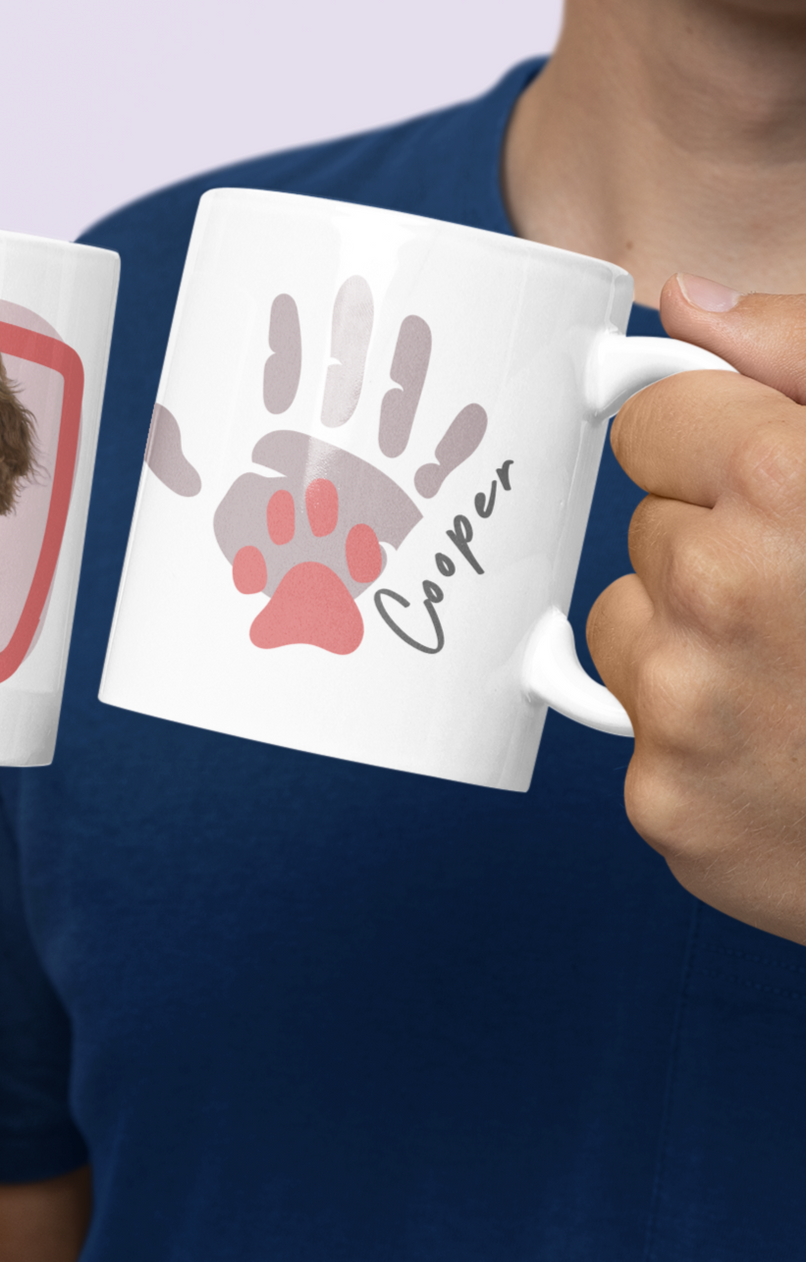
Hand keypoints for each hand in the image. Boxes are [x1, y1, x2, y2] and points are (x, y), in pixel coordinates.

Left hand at [587, 276, 805, 943]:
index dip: (712, 445)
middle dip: (716, 545)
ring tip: (801, 668)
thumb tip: (689, 305)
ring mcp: (685, 706)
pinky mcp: (666, 801)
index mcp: (786, 482)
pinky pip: (634, 724)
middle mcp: (722, 590)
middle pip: (646, 526)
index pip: (650, 423)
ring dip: (693, 636)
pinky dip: (695, 728)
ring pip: (627, 622)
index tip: (759, 477)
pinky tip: (783, 743)